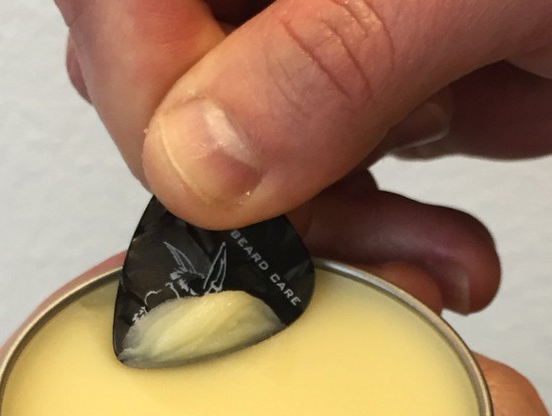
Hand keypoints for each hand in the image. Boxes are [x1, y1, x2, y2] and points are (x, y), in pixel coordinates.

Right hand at [51, 0, 551, 312]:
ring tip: (419, 254)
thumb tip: (199, 161)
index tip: (214, 176)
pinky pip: (303, 194)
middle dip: (240, 191)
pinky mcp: (350, 103)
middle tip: (326, 219)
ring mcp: (306, 43)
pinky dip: (359, 242)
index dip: (142, 90)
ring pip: (231, 164)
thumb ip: (334, 58)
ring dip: (318, 235)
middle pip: (160, 92)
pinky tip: (430, 249)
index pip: (121, 0)